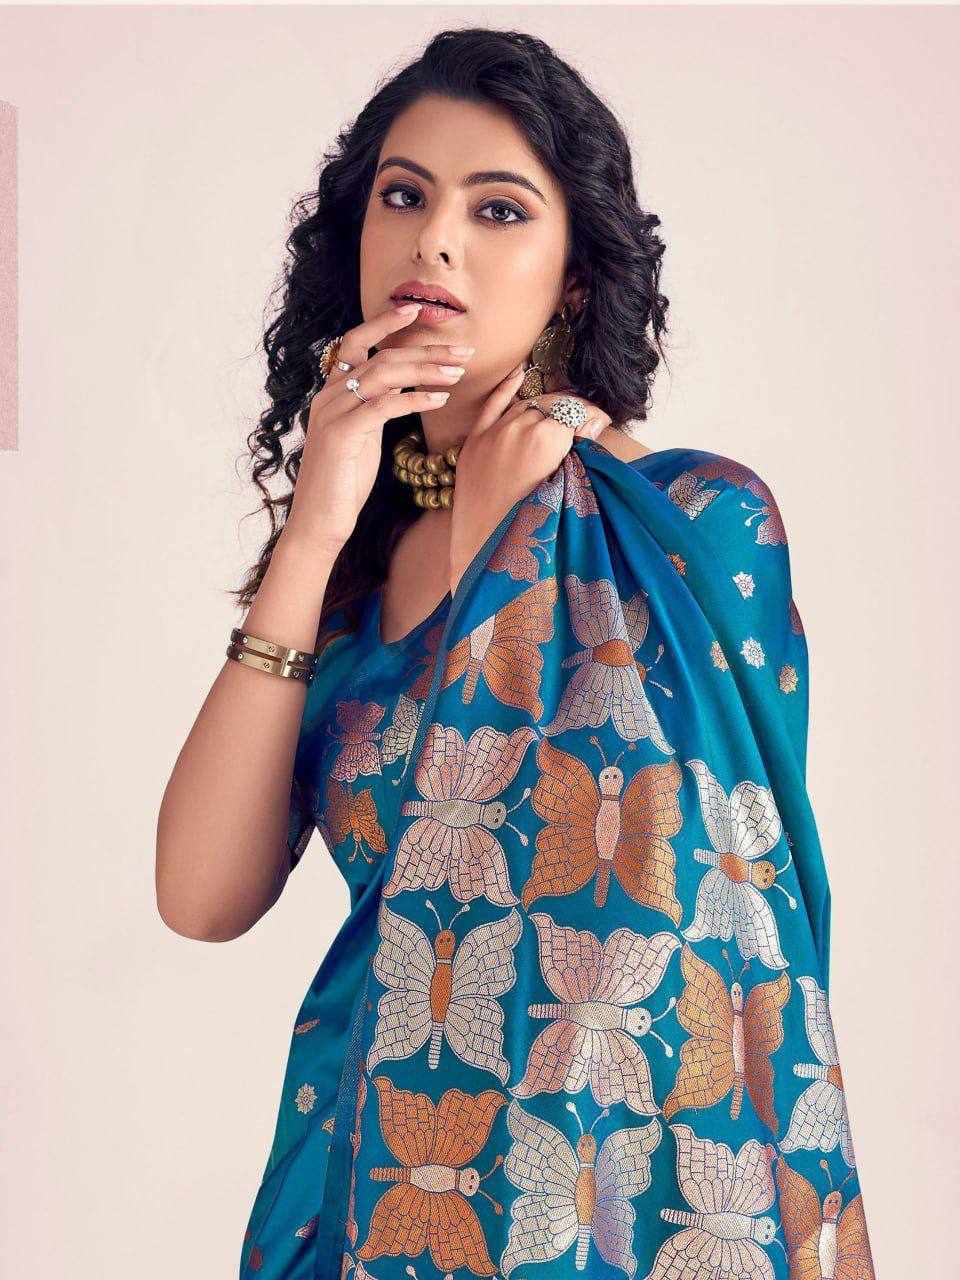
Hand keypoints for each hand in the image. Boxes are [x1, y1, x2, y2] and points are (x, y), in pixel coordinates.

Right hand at [281, 301, 476, 557]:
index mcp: (332, 393)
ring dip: (426, 370)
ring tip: (458, 372)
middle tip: (463, 350)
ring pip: (384, 375)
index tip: (416, 310)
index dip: (384, 323)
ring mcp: (332, 413)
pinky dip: (414, 399)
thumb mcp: (362, 438)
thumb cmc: (344, 483)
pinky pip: (383, 406)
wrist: (319, 522)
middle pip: (381, 356)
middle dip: (425, 350)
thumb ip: (375, 410)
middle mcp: (328, 396)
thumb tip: (402, 391)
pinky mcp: (341, 435)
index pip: (356, 342)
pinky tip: (439, 400)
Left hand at [448, 370, 610, 591]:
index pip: (576, 414)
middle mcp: (519, 427)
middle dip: (569, 415)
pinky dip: (506, 388)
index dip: (591, 418)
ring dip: (542, 411)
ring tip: (555, 421)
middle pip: (553, 408)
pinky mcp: (474, 441)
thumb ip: (577, 451)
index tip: (601, 424)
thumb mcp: (562, 486)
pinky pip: (492, 405)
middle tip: (582, 426)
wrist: (484, 547)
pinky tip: (519, 374)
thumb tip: (594, 424)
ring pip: (526, 406)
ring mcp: (494, 432)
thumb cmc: (529, 525)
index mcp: (546, 439)